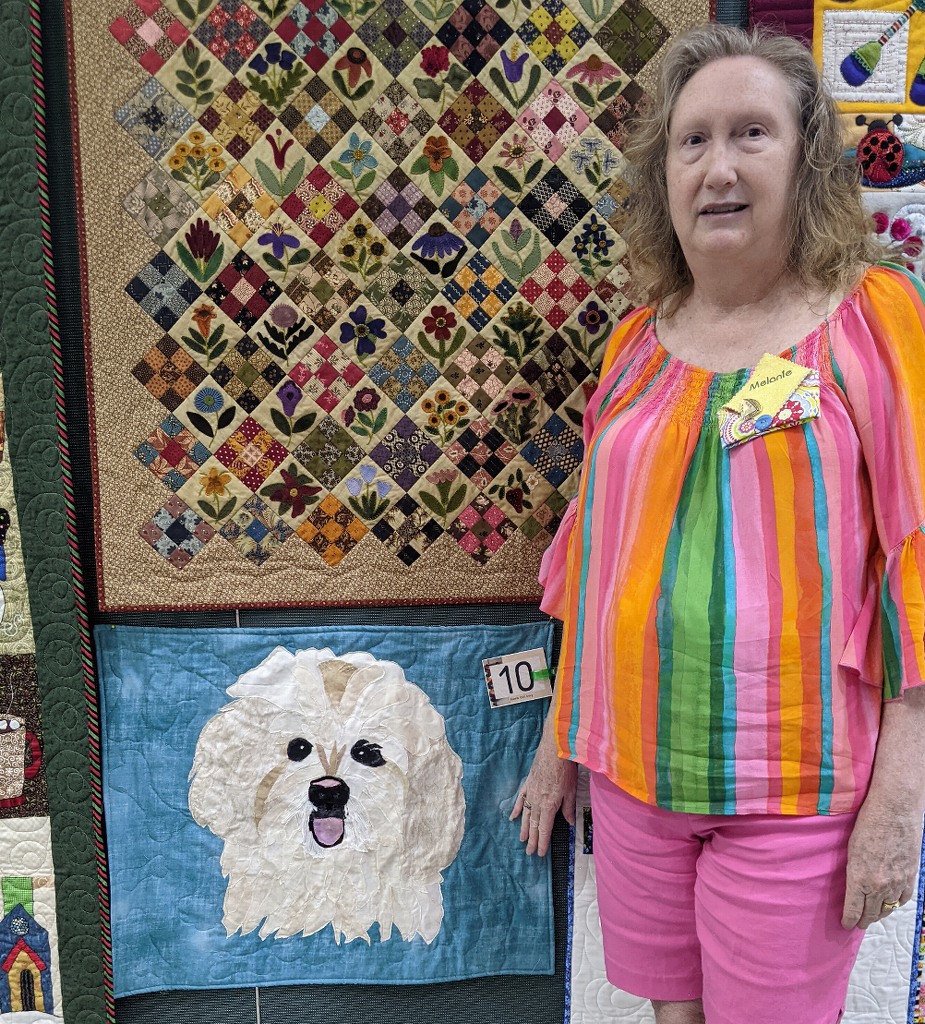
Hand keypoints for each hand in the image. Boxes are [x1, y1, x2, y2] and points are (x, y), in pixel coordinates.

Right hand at [510, 717, 576, 856]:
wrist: (554, 750)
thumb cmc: (565, 770)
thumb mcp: (571, 791)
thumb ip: (568, 808)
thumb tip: (569, 822)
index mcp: (548, 806)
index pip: (544, 829)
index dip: (542, 843)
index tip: (540, 854)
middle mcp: (537, 802)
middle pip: (534, 825)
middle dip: (532, 840)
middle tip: (529, 852)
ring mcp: (530, 792)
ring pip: (526, 815)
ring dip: (524, 828)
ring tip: (522, 840)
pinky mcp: (527, 783)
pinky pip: (520, 799)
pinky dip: (517, 809)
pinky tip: (513, 818)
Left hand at [841, 799, 922, 928]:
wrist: (894, 811)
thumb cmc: (867, 824)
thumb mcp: (851, 848)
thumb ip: (853, 870)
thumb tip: (854, 884)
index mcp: (860, 878)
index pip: (853, 908)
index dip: (849, 920)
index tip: (846, 925)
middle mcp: (879, 884)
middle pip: (871, 912)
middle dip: (864, 920)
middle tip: (858, 924)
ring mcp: (897, 881)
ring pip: (888, 907)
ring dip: (879, 914)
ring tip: (873, 917)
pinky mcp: (910, 875)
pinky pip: (903, 897)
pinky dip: (896, 903)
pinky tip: (891, 903)